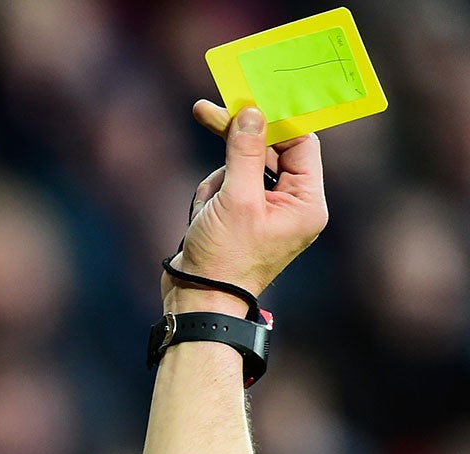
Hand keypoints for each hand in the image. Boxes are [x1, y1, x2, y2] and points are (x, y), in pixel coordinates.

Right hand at [163, 101, 327, 311]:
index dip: (273, 120)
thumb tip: (251, 112)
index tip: (246, 100)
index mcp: (306, 202)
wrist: (197, 304)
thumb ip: (244, 151)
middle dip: (236, 145)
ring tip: (207, 209)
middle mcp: (292, 205)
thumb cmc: (222, 259)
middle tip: (208, 112)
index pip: (299, 142)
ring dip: (218, 180)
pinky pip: (227, 188)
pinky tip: (202, 218)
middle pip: (269, 152)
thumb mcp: (235, 199)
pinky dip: (210, 196)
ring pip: (241, 168)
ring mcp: (266, 213)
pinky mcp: (242, 219)